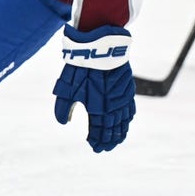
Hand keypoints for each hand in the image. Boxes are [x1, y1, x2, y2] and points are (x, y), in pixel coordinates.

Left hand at [53, 25, 135, 152]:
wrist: (99, 48)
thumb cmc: (80, 68)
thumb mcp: (66, 89)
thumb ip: (63, 108)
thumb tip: (64, 122)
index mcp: (98, 110)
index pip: (99, 132)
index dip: (97, 141)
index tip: (94, 147)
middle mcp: (112, 108)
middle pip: (113, 130)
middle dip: (109, 140)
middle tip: (104, 148)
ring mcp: (122, 99)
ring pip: (124, 122)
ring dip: (120, 132)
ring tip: (116, 140)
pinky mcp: (127, 89)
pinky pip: (130, 109)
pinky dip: (128, 118)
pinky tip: (126, 121)